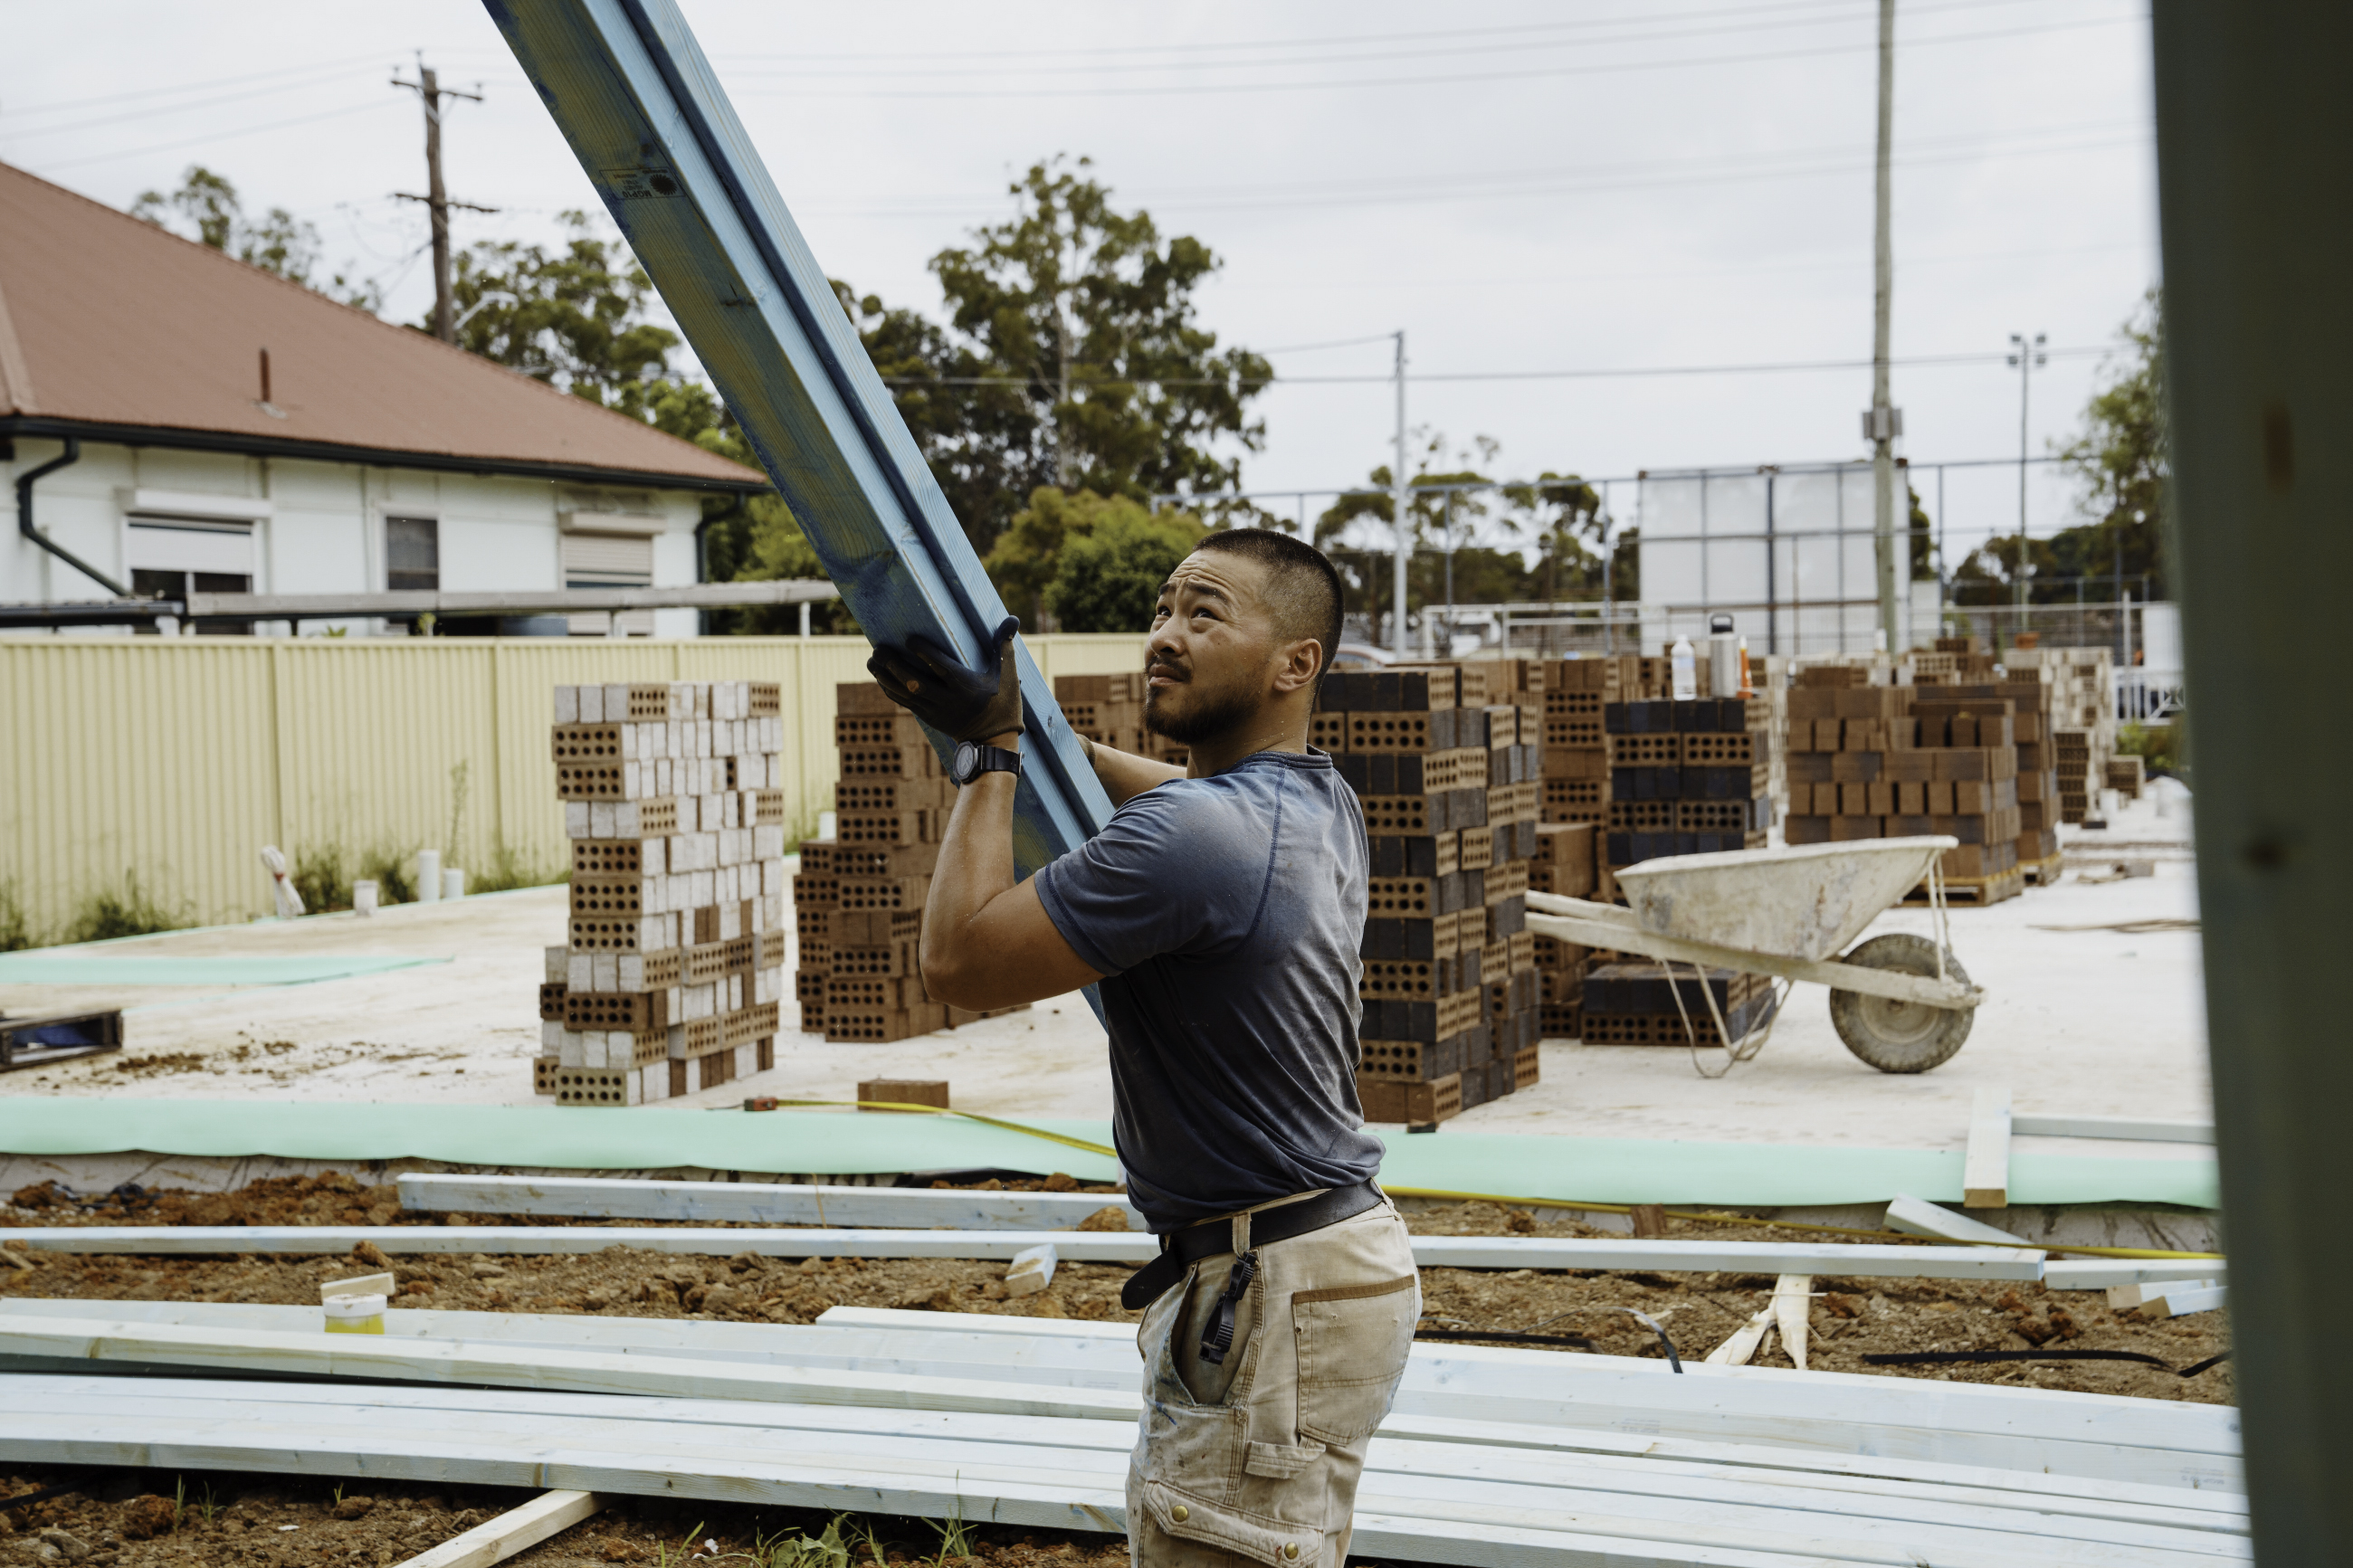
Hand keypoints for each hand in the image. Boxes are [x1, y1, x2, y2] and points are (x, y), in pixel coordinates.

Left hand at [868, 616, 1025, 741]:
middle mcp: (948, 700)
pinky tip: (880, 677)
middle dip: (894, 666)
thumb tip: (1012, 618)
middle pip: (916, 683)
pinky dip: (890, 690)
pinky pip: (905, 703)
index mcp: (967, 688)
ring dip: (886, 678)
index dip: (924, 654)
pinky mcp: (929, 718)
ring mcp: (936, 711)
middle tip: (879, 649)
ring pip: (905, 694)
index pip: (942, 668)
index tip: (909, 640)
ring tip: (872, 660)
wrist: (993, 741)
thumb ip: (1005, 647)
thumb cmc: (1002, 703)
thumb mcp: (1008, 676)